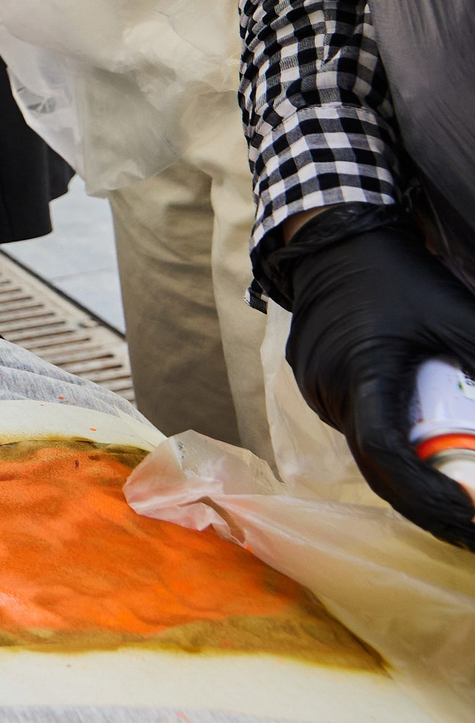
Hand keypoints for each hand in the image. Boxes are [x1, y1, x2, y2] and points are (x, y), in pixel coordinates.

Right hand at [283, 220, 474, 550]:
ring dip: (409, 484)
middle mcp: (328, 389)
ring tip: (457, 505)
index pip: (387, 452)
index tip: (470, 518)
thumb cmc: (396, 276)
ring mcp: (315, 388)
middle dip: (427, 508)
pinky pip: (355, 430)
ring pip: (364, 454)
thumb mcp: (455, 317)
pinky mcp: (315, 384)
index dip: (427, 493)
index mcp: (359, 372)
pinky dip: (391, 457)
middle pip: (376, 468)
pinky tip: (424, 462)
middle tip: (473, 532)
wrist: (333, 241)